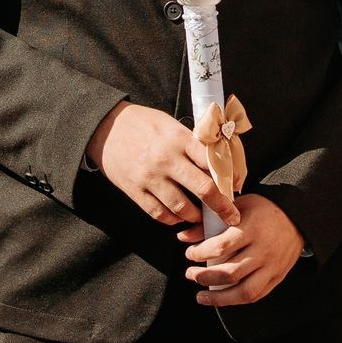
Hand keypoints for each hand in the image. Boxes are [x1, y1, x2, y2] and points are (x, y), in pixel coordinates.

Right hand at [86, 102, 228, 226]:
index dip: (229, 177)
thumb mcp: (170, 124)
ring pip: (182, 207)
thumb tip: (218, 161)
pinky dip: (172, 219)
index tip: (237, 188)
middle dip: (221, 206)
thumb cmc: (141, 123)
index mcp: (179, 138)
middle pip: (203, 189)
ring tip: (201, 218)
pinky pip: (159, 213)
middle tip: (232, 216)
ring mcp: (149, 177)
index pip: (212, 162)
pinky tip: (177, 217)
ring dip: (195, 216)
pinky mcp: (134, 190)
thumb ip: (191, 142)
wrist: (104, 127)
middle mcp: (166, 159)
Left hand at [180, 192, 303, 304]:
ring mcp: (272, 266)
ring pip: (244, 291)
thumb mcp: (237, 206)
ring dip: (218, 298)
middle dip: (204, 277)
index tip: (190, 254)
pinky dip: (236, 300)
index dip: (200, 253)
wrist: (297, 216)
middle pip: (230, 273)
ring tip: (201, 296)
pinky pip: (256, 295)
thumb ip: (210, 222)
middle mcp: (263, 250)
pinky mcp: (277, 277)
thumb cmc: (263, 209)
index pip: (222, 247)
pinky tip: (221, 298)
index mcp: (252, 228)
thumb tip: (184, 237)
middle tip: (190, 273)